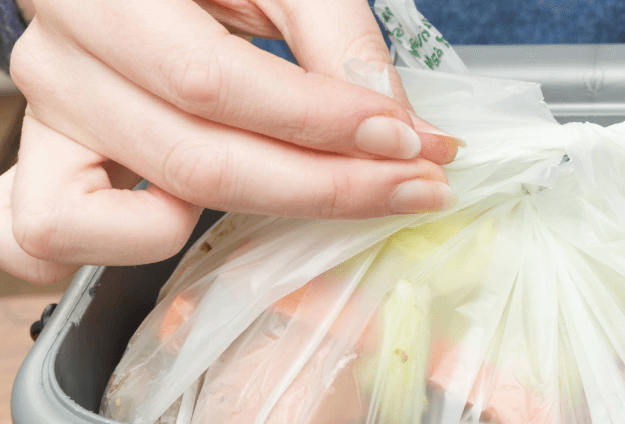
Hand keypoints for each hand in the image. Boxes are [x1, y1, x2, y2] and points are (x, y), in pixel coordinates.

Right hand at [1, 0, 460, 283]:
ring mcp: (50, 119)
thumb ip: (336, 40)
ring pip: (153, 208)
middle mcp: (61, 59)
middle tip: (415, 185)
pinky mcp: (51, 166)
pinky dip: (142, 242)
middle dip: (327, 187)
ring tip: (349, 194)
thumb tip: (399, 131)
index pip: (213, 81)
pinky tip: (211, 211)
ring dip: (274, 216)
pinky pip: (65, 236)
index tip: (409, 142)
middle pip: (198, 160)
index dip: (321, 123)